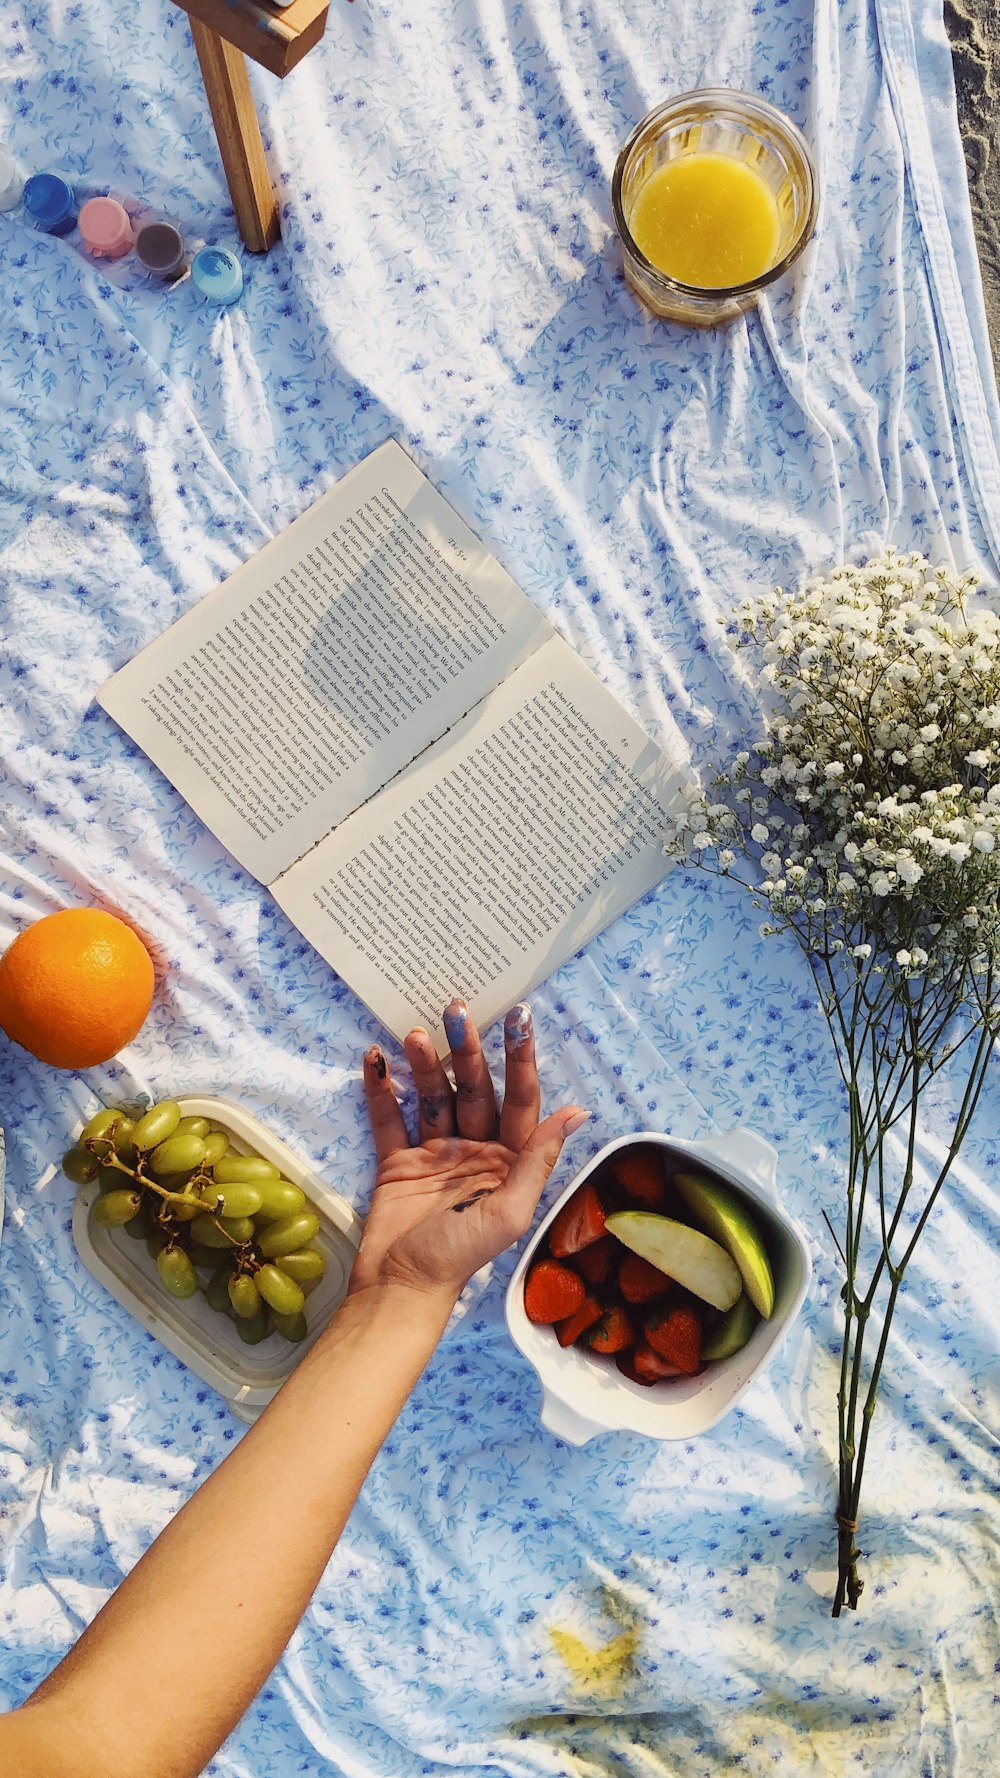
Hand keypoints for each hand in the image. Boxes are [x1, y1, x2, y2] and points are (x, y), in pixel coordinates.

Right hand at [349, 999, 588, 1305]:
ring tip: (411, 1034)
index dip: (520, 1059)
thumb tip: (576, 1112)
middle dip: (466, 1050)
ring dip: (423, 1064)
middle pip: (474, 1089)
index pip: (520, 1098)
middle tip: (455, 1010)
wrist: (399, 1289)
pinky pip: (390, 1118)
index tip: (519, 1018)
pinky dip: (381, 1090)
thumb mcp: (509, 1213)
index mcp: (510, 1160)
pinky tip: (375, 1059)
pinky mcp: (397, 1160)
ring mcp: (435, 1152)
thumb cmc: (460, 1257)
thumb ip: (537, 1160)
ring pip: (433, 1096)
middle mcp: (476, 1149)